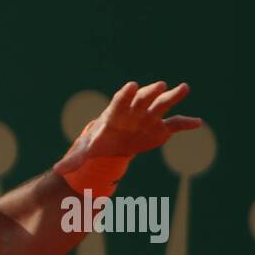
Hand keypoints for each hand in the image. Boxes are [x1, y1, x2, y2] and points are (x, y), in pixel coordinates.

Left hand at [55, 80, 201, 174]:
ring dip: (173, 97)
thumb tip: (57, 169)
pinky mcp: (160, 127)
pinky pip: (174, 124)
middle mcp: (134, 110)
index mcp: (115, 113)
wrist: (114, 144)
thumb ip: (74, 159)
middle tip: (161, 85)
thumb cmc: (98, 142)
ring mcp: (149, 117)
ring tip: (184, 88)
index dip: (126, 94)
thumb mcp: (85, 152)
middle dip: (151, 92)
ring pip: (161, 105)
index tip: (132, 86)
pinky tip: (197, 123)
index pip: (120, 101)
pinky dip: (185, 123)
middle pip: (143, 98)